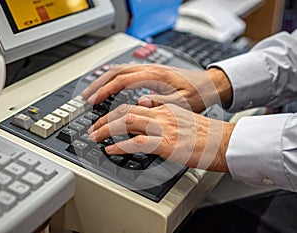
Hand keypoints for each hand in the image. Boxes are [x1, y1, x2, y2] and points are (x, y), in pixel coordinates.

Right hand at [82, 64, 231, 112]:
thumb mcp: (183, 102)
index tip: (93, 101)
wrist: (209, 83)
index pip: (122, 80)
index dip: (105, 91)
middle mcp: (149, 69)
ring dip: (103, 80)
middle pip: (116, 72)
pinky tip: (109, 86)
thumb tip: (140, 103)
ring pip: (119, 70)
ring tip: (91, 93)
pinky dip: (113, 78)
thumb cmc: (198, 93)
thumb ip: (162, 103)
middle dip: (98, 84)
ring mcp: (149, 69)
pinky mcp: (150, 72)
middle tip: (85, 98)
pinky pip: (126, 72)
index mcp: (155, 76)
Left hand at [89, 103, 234, 171]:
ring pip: (126, 121)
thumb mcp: (182, 118)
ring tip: (95, 136)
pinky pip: (136, 142)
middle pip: (125, 110)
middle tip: (94, 127)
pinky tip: (110, 149)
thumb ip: (163, 115)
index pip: (133, 105)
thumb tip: (147, 115)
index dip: (116, 112)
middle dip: (105, 118)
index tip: (107, 118)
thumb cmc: (205, 134)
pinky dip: (120, 145)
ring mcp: (162, 127)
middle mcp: (161, 114)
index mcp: (164, 108)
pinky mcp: (165, 143)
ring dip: (106, 129)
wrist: (222, 141)